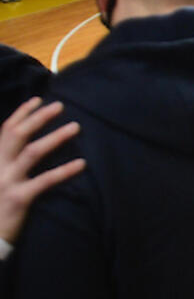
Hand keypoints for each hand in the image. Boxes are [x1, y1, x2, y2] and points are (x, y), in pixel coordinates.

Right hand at [0, 98, 85, 243]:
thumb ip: (5, 159)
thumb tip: (23, 142)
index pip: (5, 130)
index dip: (22, 113)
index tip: (39, 99)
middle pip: (17, 135)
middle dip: (39, 117)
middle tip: (61, 106)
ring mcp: (5, 182)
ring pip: (32, 152)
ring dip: (55, 137)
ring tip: (75, 127)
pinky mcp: (18, 199)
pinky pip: (44, 181)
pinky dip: (64, 171)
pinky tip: (81, 163)